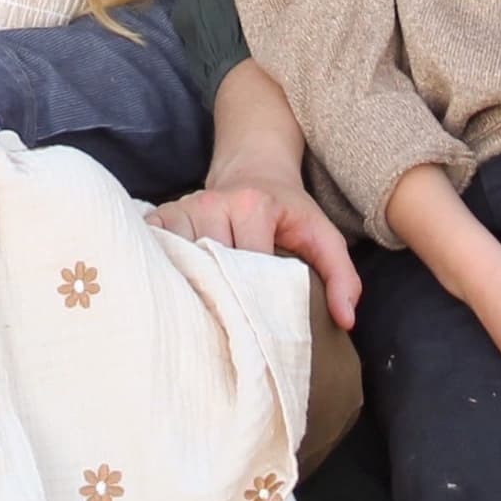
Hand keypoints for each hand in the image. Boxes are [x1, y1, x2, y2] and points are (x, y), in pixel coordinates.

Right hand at [155, 164, 361, 330]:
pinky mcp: (163, 215)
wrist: (252, 167)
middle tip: (232, 334)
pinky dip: (160, 274)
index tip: (262, 330)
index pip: (248, 264)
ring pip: (181, 261)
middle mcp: (212, 203)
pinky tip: (171, 298)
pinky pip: (155, 250)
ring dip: (190, 291)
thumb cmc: (289, 210)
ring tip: (203, 319)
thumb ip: (341, 276)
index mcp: (252, 205)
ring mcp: (183, 208)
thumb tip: (346, 320)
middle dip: (222, 300)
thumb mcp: (324, 236)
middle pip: (211, 265)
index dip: (255, 300)